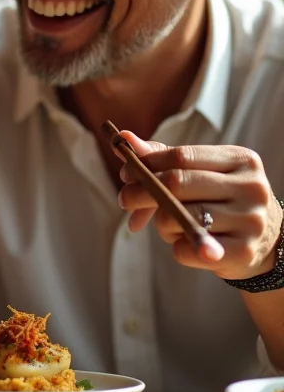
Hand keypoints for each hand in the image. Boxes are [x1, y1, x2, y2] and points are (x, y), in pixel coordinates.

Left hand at [116, 131, 282, 279]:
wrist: (267, 241)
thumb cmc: (221, 199)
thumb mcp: (202, 172)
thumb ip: (163, 157)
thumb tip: (125, 138)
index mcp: (240, 160)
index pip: (181, 156)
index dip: (146, 164)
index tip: (126, 173)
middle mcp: (251, 187)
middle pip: (177, 184)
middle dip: (140, 192)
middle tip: (125, 199)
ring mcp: (250, 221)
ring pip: (177, 217)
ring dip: (160, 223)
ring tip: (167, 224)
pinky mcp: (243, 253)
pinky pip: (186, 249)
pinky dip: (175, 247)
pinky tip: (185, 243)